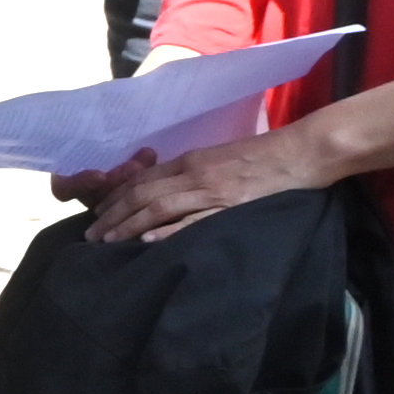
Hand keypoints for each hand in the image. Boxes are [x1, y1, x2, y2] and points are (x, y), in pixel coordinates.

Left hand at [72, 127, 311, 246]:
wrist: (302, 152)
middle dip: (111, 214)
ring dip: (127, 225)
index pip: (142, 179)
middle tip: (90, 235)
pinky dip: (167, 231)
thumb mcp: (220, 158)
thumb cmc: (264, 155)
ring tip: (106, 241)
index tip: (98, 212)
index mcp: (190, 160)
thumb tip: (170, 189)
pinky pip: (193, 220)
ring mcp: (211, 190)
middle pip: (141, 194)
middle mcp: (194, 173)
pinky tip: (147, 241)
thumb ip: (194, 171)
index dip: (116, 196)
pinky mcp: (231, 207)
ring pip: (158, 207)